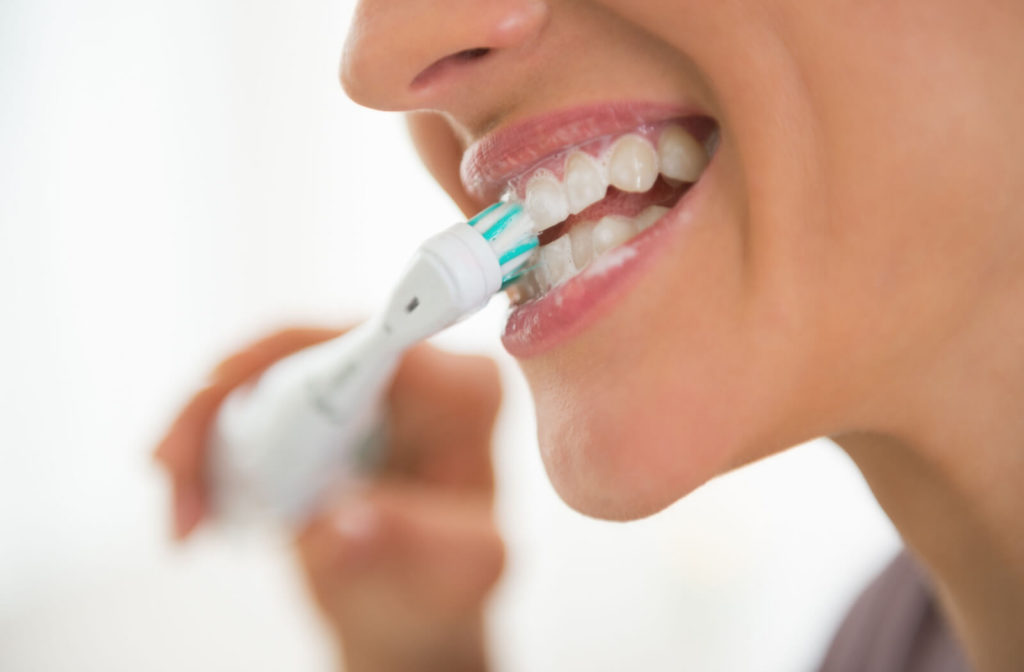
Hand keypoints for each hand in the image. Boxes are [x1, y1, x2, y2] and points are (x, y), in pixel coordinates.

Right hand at [155, 327, 504, 670]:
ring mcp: (363, 384)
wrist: (413, 612)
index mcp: (463, 393)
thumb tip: (341, 523)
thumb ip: (411, 543)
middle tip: (173, 477)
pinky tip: (192, 509)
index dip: (288, 350)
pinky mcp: (320, 406)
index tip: (219, 381)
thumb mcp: (456, 573)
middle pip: (296, 350)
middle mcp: (416, 371)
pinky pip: (246, 406)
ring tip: (184, 518)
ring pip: (255, 377)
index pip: (373, 339)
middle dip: (218, 407)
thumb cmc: (448, 588)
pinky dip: (207, 452)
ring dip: (200, 439)